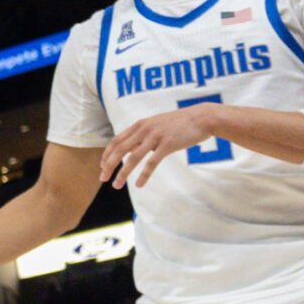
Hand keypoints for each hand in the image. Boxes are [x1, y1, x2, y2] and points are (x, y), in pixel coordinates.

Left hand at [100, 105, 219, 188]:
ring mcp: (155, 136)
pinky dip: (143, 175)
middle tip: (103, 178)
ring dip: (122, 173)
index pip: (116, 141)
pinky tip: (139, 184)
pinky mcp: (167, 145)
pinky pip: (151, 162)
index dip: (107, 154)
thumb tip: (132, 149)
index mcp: (139, 125)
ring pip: (133, 158)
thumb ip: (143, 135)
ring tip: (116, 185)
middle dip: (108, 165)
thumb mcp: (156, 125)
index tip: (102, 166)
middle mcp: (144, 130)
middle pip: (120, 149)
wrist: (202, 118)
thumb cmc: (180, 123)